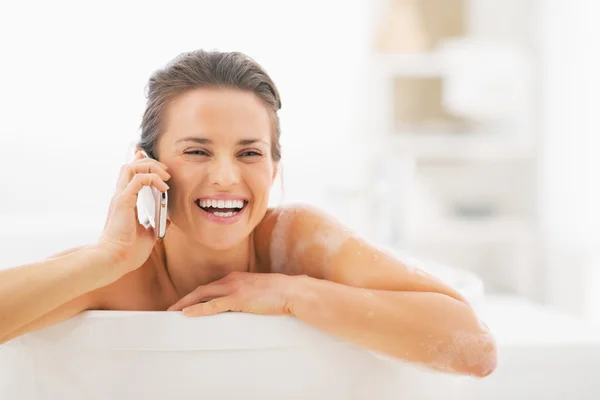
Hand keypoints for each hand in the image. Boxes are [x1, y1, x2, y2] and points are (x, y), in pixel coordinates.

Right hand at [97, 150, 170, 277]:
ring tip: (165, 176)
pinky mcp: (123, 201)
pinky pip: (138, 179)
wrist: (116, 261)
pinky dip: (152, 178)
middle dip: (149, 162)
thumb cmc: (128, 252)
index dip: (140, 162)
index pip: (130, 174)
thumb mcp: (149, 234)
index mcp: (125, 202)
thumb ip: (155, 223)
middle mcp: (120, 196)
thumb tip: (167, 218)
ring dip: (150, 167)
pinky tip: (163, 187)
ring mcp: (120, 197)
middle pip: (130, 166)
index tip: (152, 158)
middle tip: (166, 170)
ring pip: (131, 167)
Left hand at [167, 271, 294, 316]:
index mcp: (236, 277)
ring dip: (185, 304)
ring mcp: (233, 288)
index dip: (195, 295)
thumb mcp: (259, 291)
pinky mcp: (238, 299)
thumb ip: (247, 295)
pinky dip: (198, 309)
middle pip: (201, 290)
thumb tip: (242, 306)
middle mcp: (231, 280)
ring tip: (172, 313)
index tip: (185, 303)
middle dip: (184, 300)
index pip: (210, 287)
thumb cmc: (280, 293)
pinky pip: (213, 305)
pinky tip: (186, 314)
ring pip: (202, 295)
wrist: (291, 291)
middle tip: (170, 310)